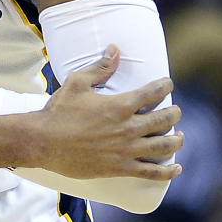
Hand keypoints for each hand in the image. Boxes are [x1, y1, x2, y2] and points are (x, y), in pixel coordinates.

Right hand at [34, 47, 182, 179]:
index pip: (153, 93)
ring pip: (164, 146)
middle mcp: (128, 128)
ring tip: (179, 136)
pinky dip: (168, 171)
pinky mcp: (121, 168)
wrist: (42, 141)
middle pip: (165, 120)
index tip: (167, 84)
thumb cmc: (58, 111)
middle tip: (175, 111)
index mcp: (119, 106)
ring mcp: (126, 150)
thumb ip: (100, 68)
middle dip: (175, 113)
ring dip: (177, 140)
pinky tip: (176, 168)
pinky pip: (153, 172)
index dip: (164, 86)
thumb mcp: (77, 83)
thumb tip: (115, 50)